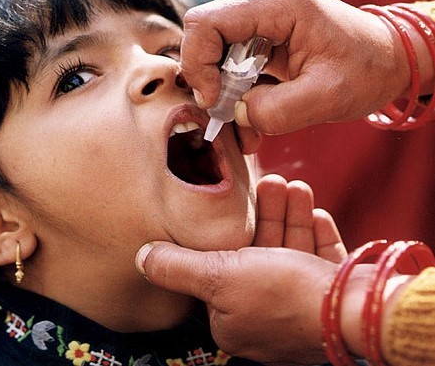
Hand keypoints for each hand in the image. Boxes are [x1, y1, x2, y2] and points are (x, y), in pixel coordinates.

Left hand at [135, 175, 345, 363]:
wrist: (354, 311)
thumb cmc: (282, 294)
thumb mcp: (218, 277)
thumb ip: (178, 266)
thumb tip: (141, 257)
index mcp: (234, 314)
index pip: (224, 264)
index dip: (231, 229)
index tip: (238, 199)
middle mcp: (266, 312)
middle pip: (261, 251)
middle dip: (268, 212)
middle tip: (272, 181)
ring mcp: (300, 304)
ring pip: (291, 250)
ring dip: (292, 215)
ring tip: (293, 185)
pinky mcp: (329, 294)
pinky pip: (318, 259)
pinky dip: (316, 234)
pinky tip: (315, 211)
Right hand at [181, 0, 408, 134]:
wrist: (387, 57)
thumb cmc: (366, 69)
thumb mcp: (327, 98)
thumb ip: (276, 111)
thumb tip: (236, 113)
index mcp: (277, 3)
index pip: (205, 22)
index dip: (199, 64)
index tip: (214, 101)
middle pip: (205, 39)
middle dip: (211, 83)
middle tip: (230, 118)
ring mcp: (258, 14)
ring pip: (215, 54)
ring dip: (224, 93)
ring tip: (246, 127)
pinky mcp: (259, 32)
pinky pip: (231, 61)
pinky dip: (236, 91)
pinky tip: (252, 115)